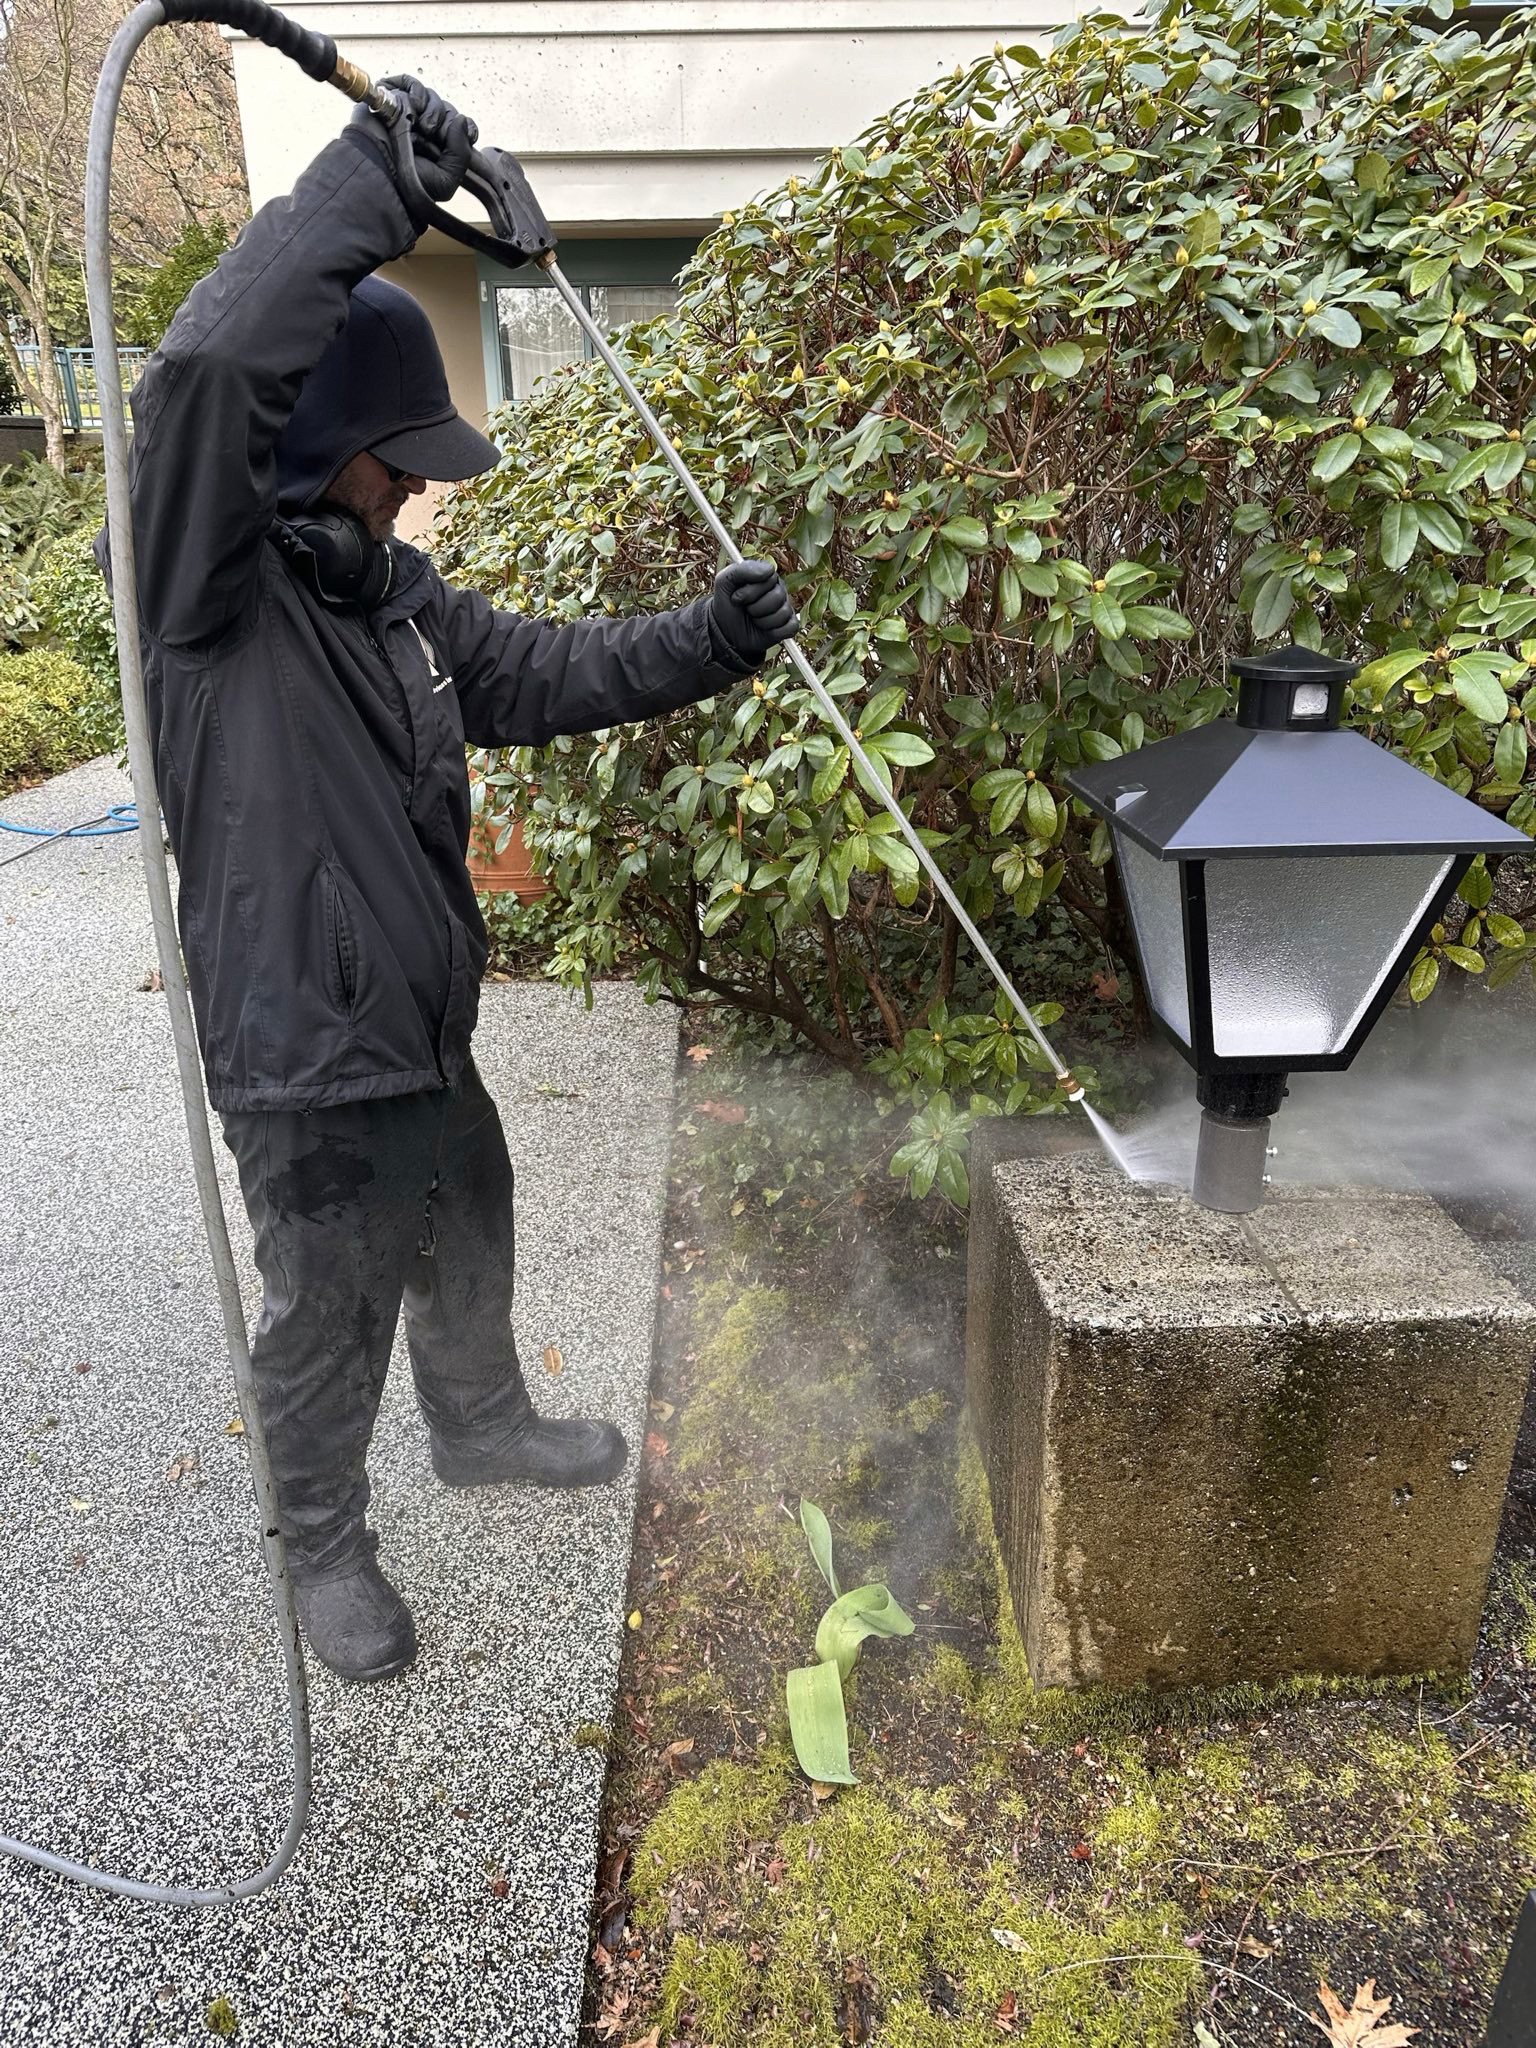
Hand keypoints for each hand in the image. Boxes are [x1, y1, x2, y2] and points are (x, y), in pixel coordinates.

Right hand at [351, 75, 477, 206]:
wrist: (378, 172)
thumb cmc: (407, 184)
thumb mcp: (445, 180)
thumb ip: (461, 154)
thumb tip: (463, 120)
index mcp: (439, 148)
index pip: (461, 129)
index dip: (468, 128)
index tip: (471, 134)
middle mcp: (424, 129)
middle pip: (448, 111)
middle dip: (448, 123)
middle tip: (438, 136)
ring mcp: (408, 113)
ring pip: (432, 97)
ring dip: (433, 110)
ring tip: (424, 128)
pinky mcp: (391, 98)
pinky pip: (410, 82)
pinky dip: (416, 91)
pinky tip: (415, 106)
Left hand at [709, 560, 797, 668]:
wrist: (726, 633)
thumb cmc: (727, 605)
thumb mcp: (725, 582)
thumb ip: (742, 570)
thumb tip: (770, 571)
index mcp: (766, 577)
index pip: (769, 577)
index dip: (750, 591)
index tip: (736, 597)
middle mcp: (779, 590)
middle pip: (778, 596)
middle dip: (755, 607)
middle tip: (746, 610)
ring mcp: (786, 608)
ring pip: (782, 613)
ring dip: (762, 621)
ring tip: (753, 620)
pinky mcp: (789, 626)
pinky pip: (791, 627)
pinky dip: (774, 632)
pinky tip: (764, 630)